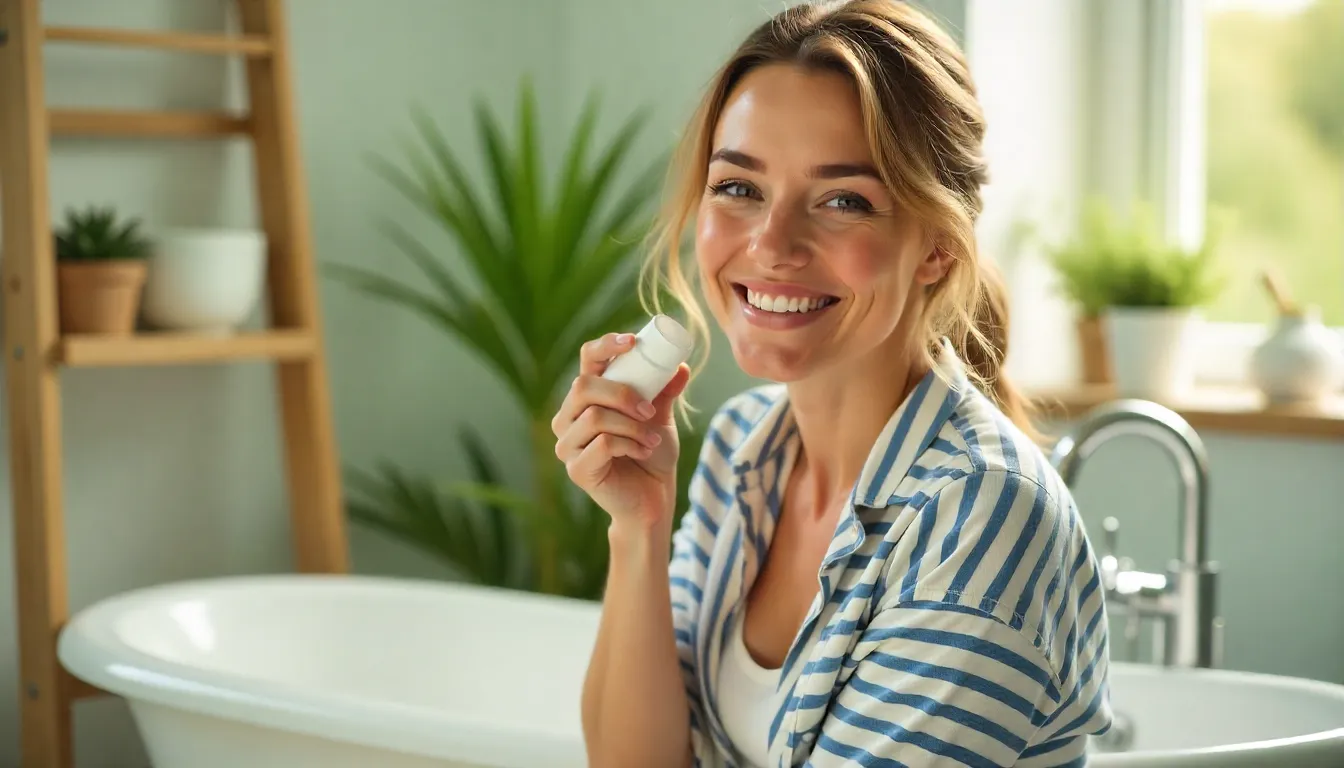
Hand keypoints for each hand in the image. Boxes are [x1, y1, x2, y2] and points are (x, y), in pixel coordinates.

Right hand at [552, 332, 691, 527]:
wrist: (653, 499)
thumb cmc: (651, 455)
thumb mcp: (659, 417)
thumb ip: (664, 392)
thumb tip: (682, 366)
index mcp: (586, 398)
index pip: (587, 360)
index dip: (606, 346)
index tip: (634, 342)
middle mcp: (568, 418)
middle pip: (584, 386)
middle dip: (623, 394)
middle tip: (650, 411)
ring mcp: (568, 445)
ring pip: (595, 416)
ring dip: (632, 426)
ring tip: (652, 439)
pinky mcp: (577, 469)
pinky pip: (602, 444)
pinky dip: (629, 445)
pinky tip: (642, 453)